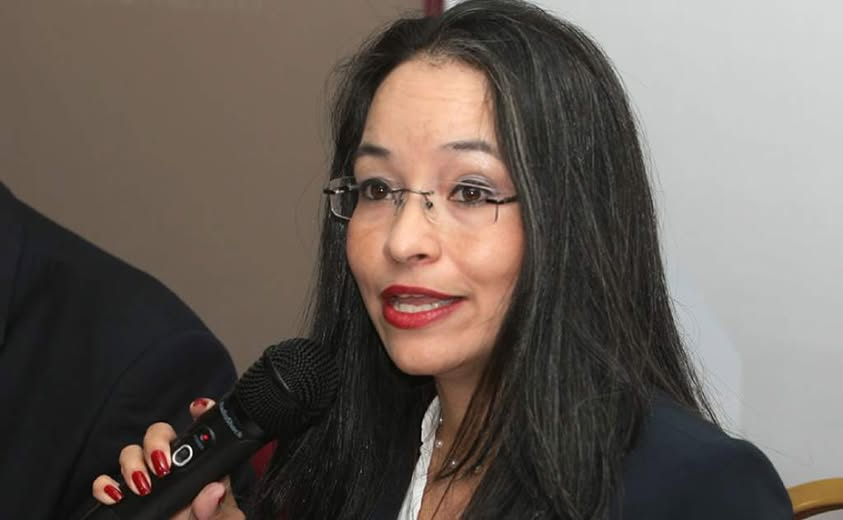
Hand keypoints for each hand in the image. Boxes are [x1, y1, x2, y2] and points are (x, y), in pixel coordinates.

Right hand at [91, 398, 244, 519]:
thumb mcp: (220, 519)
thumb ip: (217, 508)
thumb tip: (213, 490)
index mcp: (203, 467)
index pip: (201, 433)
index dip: (200, 413)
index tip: (198, 408)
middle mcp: (174, 469)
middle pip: (159, 435)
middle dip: (156, 442)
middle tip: (162, 466)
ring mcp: (149, 481)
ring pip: (131, 453)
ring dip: (132, 463)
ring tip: (143, 486)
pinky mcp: (127, 498)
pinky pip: (107, 483)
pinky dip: (105, 485)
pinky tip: (115, 494)